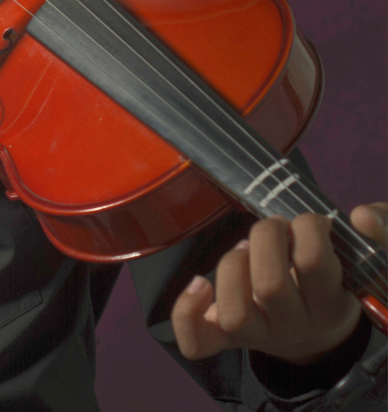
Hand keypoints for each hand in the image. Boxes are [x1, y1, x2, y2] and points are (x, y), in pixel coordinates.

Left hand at [172, 202, 386, 364]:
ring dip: (233, 266)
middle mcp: (294, 326)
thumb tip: (362, 216)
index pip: (313, 264)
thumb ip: (380, 230)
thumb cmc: (331, 279)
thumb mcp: (361, 256)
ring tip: (244, 249)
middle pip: (269, 284)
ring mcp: (258, 336)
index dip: (305, 229)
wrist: (317, 333)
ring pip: (235, 311)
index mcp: (330, 304)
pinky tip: (198, 283)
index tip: (309, 220)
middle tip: (272, 226)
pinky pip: (199, 341)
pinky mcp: (227, 338)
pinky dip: (188, 312)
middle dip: (265, 237)